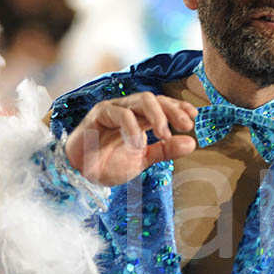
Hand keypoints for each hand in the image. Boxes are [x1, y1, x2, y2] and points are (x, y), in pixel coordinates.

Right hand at [62, 92, 197, 185]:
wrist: (79, 174)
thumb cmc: (107, 163)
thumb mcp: (142, 160)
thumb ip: (165, 150)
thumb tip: (192, 143)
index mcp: (139, 117)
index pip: (162, 104)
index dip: (178, 107)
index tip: (194, 117)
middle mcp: (127, 109)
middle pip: (154, 99)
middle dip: (172, 110)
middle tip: (186, 125)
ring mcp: (113, 109)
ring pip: (140, 100)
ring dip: (157, 115)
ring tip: (165, 134)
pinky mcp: (98, 115)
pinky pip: (119, 113)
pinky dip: (132, 127)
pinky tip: (139, 144)